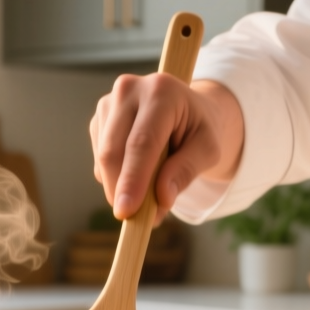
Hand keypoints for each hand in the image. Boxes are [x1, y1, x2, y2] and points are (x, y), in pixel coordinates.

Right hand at [90, 75, 243, 219]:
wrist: (189, 109)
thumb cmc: (201, 128)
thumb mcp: (209, 149)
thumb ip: (186, 171)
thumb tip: (161, 198)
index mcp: (161, 91)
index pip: (142, 143)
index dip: (132, 179)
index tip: (125, 211)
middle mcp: (129, 90)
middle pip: (114, 151)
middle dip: (121, 190)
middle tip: (138, 220)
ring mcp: (110, 103)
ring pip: (103, 158)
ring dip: (120, 187)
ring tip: (149, 197)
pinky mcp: (99, 118)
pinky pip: (100, 160)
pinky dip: (116, 177)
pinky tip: (138, 174)